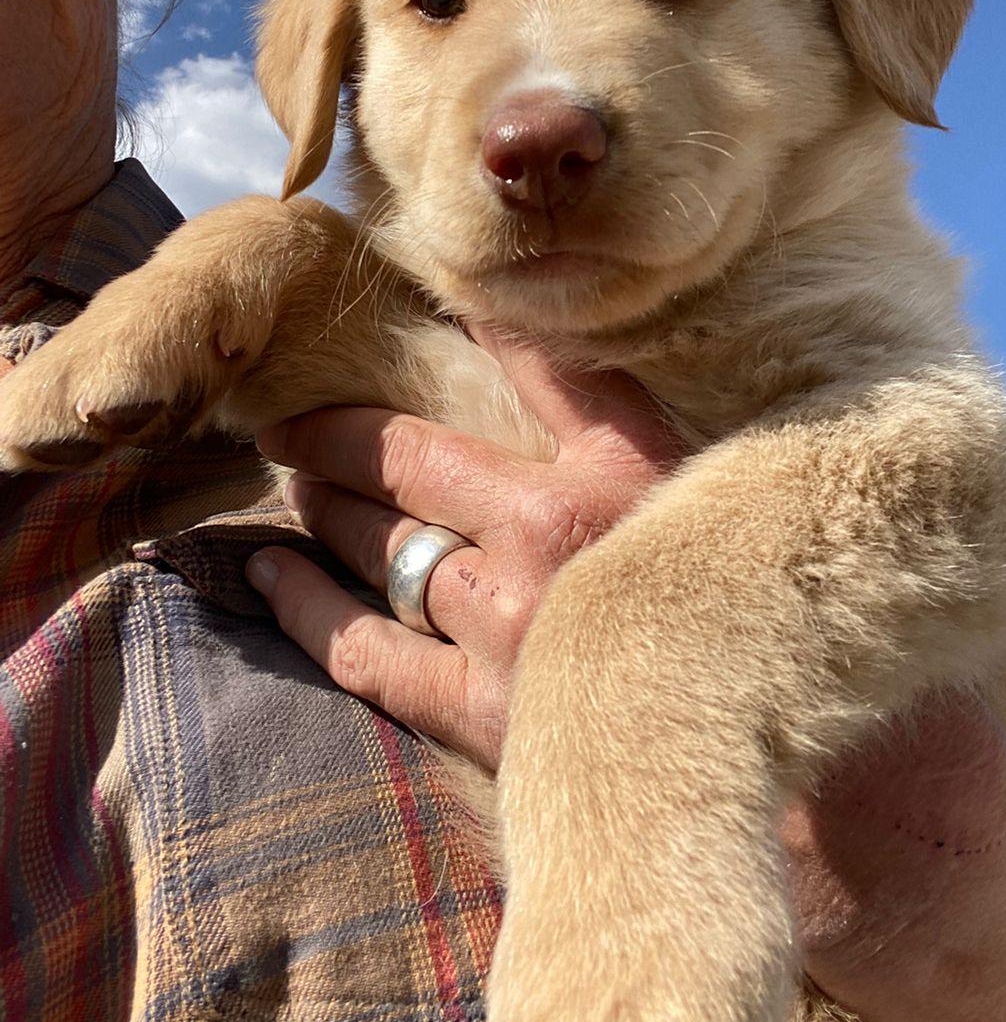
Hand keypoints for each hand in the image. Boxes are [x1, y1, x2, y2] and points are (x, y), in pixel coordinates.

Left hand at [246, 326, 682, 768]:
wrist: (720, 701)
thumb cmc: (703, 562)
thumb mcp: (649, 457)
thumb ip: (567, 379)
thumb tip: (488, 303)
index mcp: (563, 505)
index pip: (416, 451)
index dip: (343, 426)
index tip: (303, 405)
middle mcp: (522, 576)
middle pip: (387, 505)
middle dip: (326, 465)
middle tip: (285, 442)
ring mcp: (497, 651)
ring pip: (376, 567)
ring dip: (323, 523)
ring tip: (297, 493)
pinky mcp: (481, 718)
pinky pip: (367, 658)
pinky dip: (306, 610)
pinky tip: (269, 575)